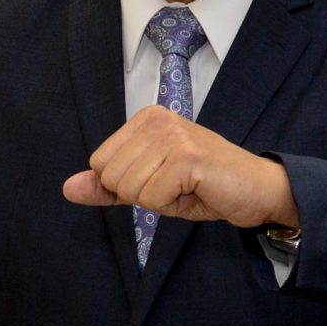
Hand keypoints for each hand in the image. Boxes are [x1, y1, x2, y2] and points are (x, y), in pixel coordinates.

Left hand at [62, 106, 297, 229]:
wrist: (258, 190)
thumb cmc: (206, 186)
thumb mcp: (149, 185)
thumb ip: (108, 186)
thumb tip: (68, 188)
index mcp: (145, 119)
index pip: (100, 164)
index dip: (128, 185)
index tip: (164, 179)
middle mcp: (157, 119)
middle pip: (111, 178)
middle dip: (142, 195)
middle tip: (178, 186)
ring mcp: (173, 136)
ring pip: (130, 190)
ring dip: (159, 201)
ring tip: (188, 188)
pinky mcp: (187, 157)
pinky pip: (153, 199)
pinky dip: (173, 206)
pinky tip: (197, 191)